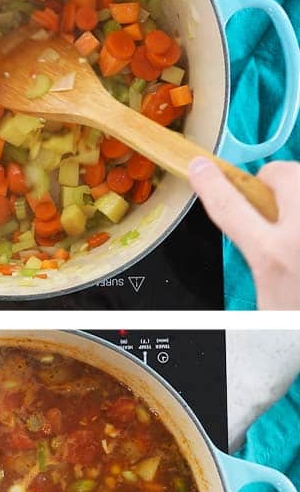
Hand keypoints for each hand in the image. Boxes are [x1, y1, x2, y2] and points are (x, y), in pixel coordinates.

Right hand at [189, 158, 299, 308]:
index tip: (201, 168)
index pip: (229, 207)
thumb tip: (252, 217)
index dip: (211, 183)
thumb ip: (259, 251)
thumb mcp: (268, 295)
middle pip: (283, 174)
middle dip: (276, 182)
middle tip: (276, 206)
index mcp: (275, 257)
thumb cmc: (297, 323)